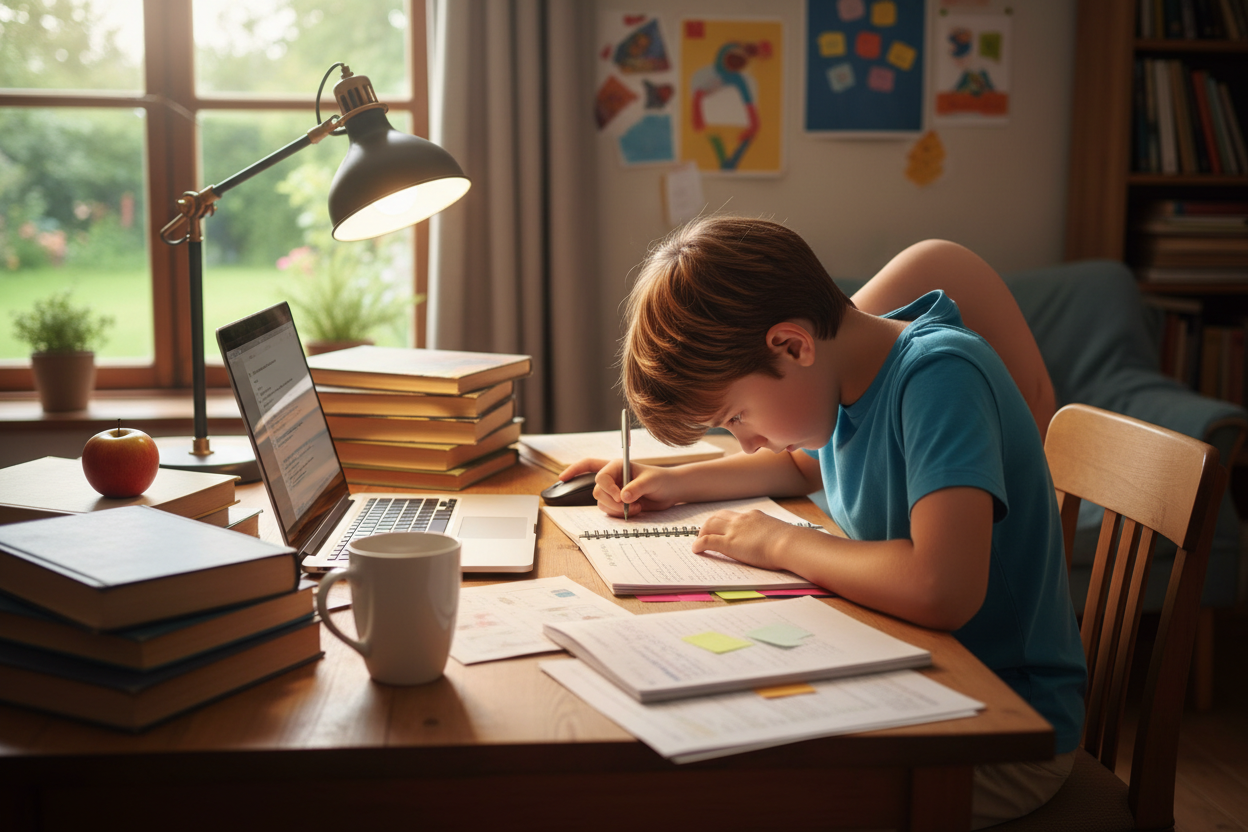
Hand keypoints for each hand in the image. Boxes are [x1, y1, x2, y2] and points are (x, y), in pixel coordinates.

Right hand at [556, 457, 681, 517]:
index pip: (591, 465)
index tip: (564, 478)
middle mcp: (611, 478)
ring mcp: (613, 492)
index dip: (574, 469)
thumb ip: (637, 487)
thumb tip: (623, 496)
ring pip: (601, 503)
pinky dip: (620, 514)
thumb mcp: (651, 480)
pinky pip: (609, 511)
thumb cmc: (661, 479)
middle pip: (597, 489)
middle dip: (610, 498)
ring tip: (636, 506)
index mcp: (616, 465)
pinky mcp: (617, 504)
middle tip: (626, 501)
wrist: (670, 492)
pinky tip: (635, 509)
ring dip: (617, 508)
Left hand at [692, 509, 789, 569]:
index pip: (734, 516)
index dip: (724, 522)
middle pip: (718, 517)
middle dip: (709, 524)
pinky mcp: (729, 543)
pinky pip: (707, 541)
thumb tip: (777, 541)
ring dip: (701, 532)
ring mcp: (734, 530)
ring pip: (709, 525)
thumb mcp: (780, 533)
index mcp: (754, 516)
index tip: (722, 527)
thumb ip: (773, 534)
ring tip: (698, 541)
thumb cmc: (791, 542)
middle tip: (704, 533)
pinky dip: (699, 544)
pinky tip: (696, 550)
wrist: (789, 544)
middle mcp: (742, 519)